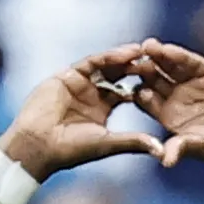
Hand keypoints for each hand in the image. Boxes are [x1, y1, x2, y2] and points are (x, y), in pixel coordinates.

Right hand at [0, 48, 169, 178]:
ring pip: (106, 65)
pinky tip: (124, 54)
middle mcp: (94, 93)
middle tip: (156, 58)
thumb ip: (134, 142)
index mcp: (104, 109)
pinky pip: (91, 62)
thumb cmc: (72, 150)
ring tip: (142, 52)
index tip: (164, 80)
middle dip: (136, 66)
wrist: (39, 145)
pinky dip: (107, 57)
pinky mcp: (68, 75)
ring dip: (124, 58)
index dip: (144, 86)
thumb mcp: (109, 144)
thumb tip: (162, 152)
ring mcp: (81, 83)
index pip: (128, 92)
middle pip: (119, 75)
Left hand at [122, 38, 203, 178]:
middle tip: (129, 61)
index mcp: (168, 116)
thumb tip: (164, 161)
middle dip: (141, 68)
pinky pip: (190, 61)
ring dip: (156, 56)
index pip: (143, 98)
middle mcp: (177, 97)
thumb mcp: (203, 146)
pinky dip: (178, 55)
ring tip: (146, 48)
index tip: (123, 84)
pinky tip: (166, 49)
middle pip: (152, 77)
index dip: (133, 90)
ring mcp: (192, 83)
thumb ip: (183, 147)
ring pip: (168, 65)